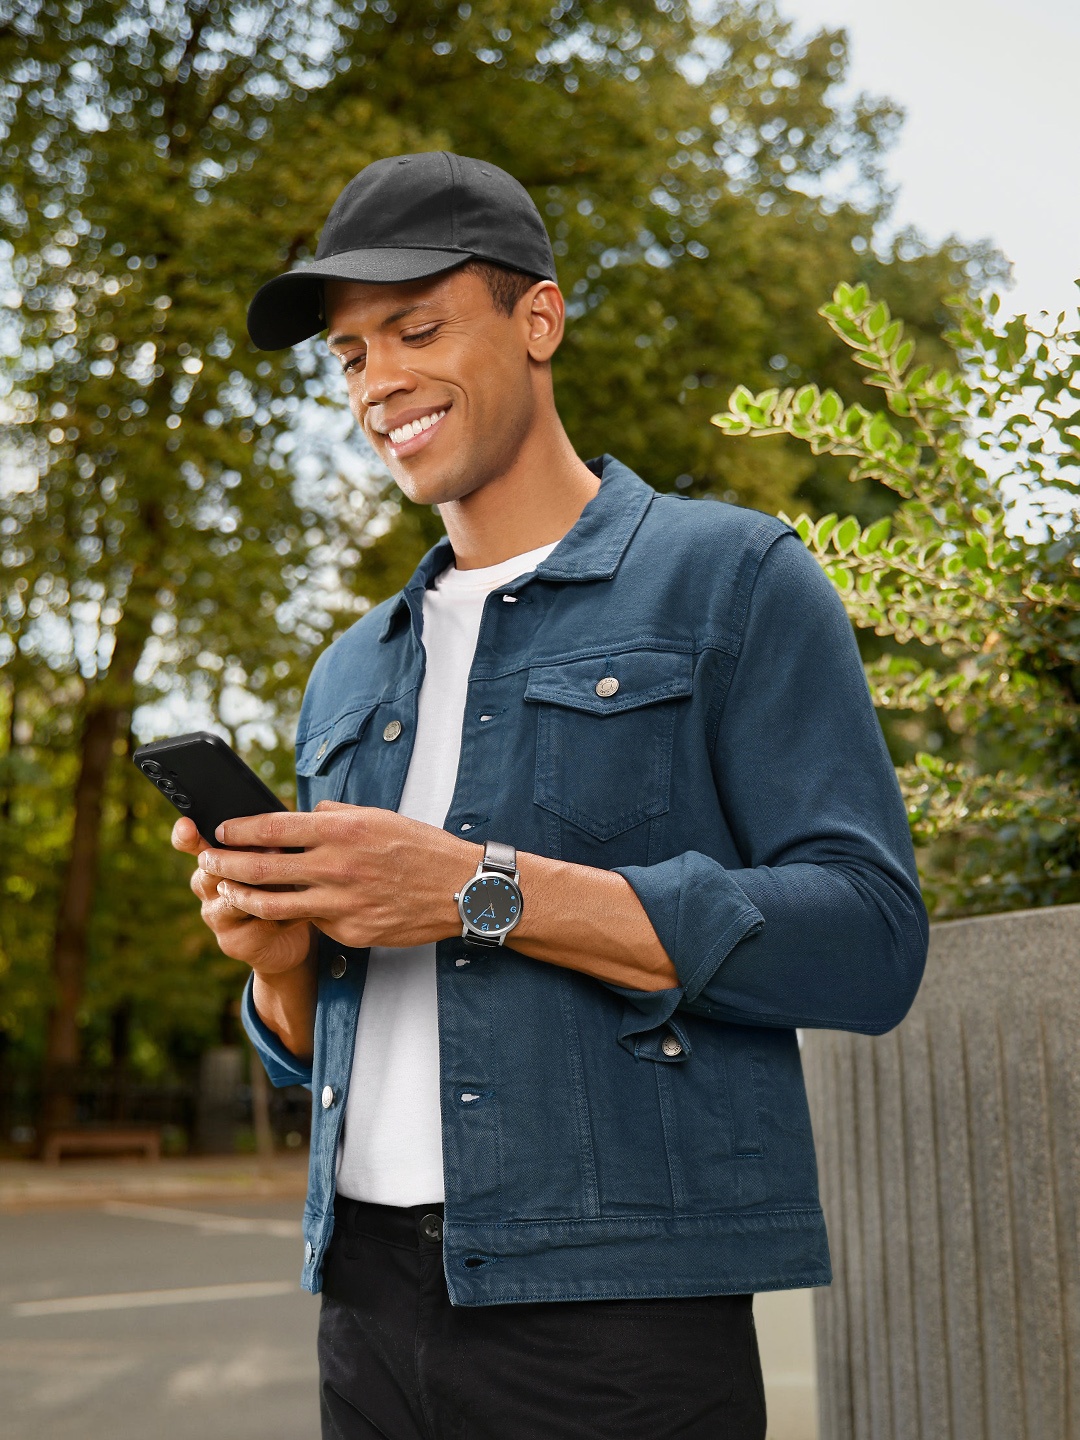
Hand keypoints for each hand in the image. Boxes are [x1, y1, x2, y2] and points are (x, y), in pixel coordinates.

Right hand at [172, 815, 313, 976]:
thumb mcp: (273, 861)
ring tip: (294, 879)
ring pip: (235, 898)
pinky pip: (261, 924)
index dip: (185, 836)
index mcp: (211, 862)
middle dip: (244, 859)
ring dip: (267, 887)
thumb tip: (281, 825)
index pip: (190, 844)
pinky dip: (287, 912)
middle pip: (212, 870)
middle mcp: (207, 890)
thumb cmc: (280, 887)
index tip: (186, 824)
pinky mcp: (235, 943)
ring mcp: (217, 918)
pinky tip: (308, 906)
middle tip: (276, 850)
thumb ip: (267, 844)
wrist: (288, 940)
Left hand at [193, 801, 480, 950]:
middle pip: (261, 868)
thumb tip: (304, 815)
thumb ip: (335, 816)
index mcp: (341, 831)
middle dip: (226, 863)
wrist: (460, 889)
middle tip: (207, 860)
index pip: (272, 828)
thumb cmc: (421, 849)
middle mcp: (335, 867)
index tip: (220, 829)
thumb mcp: (378, 817)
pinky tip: (288, 909)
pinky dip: (298, 914)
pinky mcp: (348, 932)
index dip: (238, 829)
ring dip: (242, 897)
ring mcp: (340, 904)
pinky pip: (312, 922)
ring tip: (227, 891)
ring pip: (273, 905)